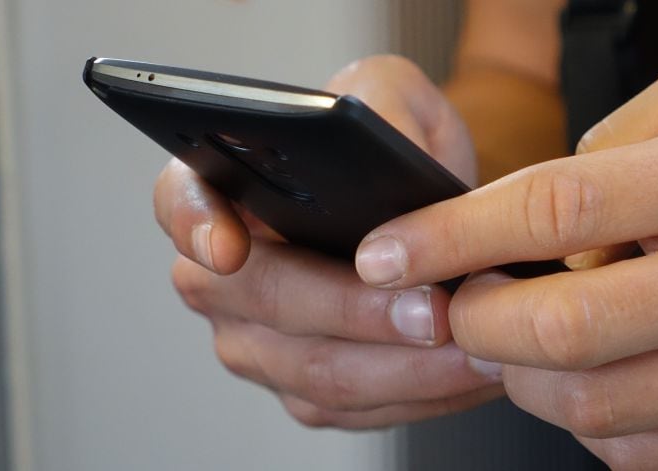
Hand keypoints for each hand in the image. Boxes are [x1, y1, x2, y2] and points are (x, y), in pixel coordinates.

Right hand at [157, 55, 500, 428]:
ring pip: (316, 372)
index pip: (181, 204)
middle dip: (355, 311)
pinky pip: (355, 409)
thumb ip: (380, 101)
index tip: (228, 248)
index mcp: (220, 189)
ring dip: (404, 366)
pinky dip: (420, 394)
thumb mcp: (392, 93)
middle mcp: (223, 276)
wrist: (428, 208)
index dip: (197, 227)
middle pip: (266, 302)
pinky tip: (469, 371)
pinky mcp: (305, 390)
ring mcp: (258, 342)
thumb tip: (384, 144)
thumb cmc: (393, 146)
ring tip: (475, 344)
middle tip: (433, 308)